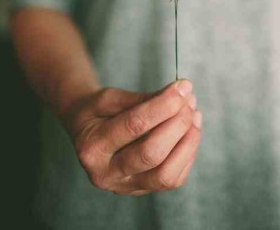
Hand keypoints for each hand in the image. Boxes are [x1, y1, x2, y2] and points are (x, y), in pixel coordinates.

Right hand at [60, 79, 201, 195]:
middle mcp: (105, 174)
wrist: (84, 132)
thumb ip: (142, 99)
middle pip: (151, 154)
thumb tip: (179, 94)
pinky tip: (192, 130)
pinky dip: (188, 154)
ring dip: (187, 142)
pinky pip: (173, 180)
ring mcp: (124, 188)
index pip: (134, 125)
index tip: (183, 87)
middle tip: (189, 99)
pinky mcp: (141, 191)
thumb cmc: (97, 112)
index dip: (164, 105)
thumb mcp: (110, 98)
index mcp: (92, 147)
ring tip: (195, 114)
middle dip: (177, 124)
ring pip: (165, 175)